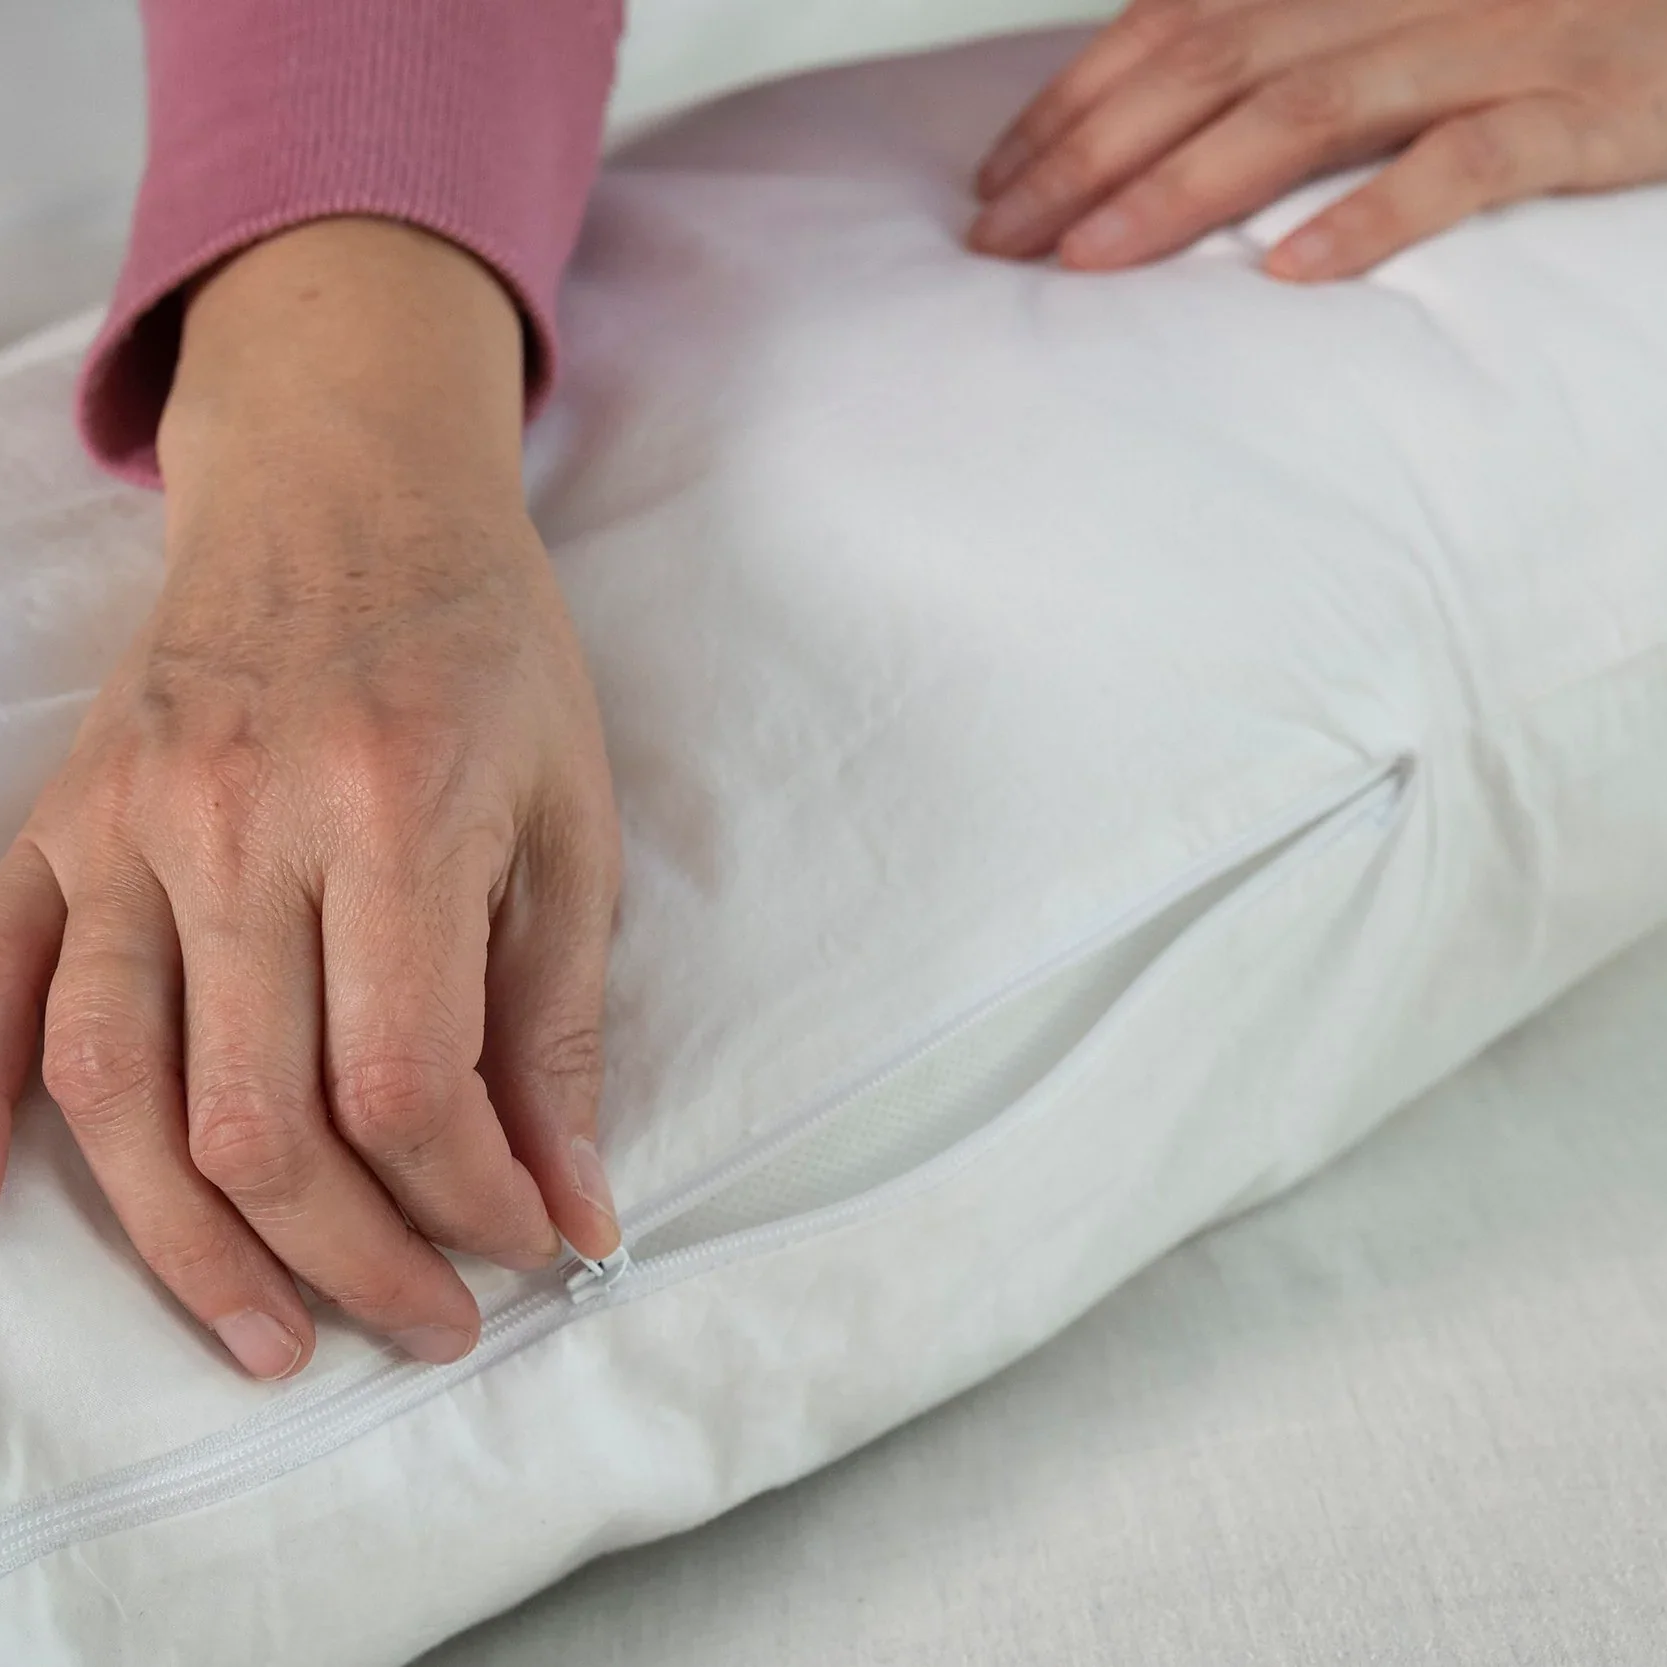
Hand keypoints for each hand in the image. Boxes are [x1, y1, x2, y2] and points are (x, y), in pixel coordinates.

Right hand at [0, 219, 623, 1378]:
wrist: (352, 493)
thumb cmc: (487, 654)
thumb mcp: (568, 820)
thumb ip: (559, 1022)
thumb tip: (573, 1207)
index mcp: (395, 812)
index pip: (408, 1083)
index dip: (474, 1204)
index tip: (528, 1246)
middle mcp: (240, 823)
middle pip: (263, 1123)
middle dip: (357, 1263)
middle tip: (429, 1323)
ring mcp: (129, 824)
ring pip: (120, 1095)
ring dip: (194, 1251)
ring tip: (269, 1339)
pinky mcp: (60, 818)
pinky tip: (24, 1208)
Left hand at [968, 0, 1666, 278]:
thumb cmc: (1553, 20)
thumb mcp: (1404, 12)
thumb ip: (1294, 40)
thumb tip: (1164, 118)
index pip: (1180, 19)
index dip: (1076, 98)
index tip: (995, 182)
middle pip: (1216, 59)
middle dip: (1090, 152)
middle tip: (1000, 240)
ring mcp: (1502, 37)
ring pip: (1312, 105)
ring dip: (1184, 187)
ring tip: (1089, 261)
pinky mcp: (1584, 106)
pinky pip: (1468, 160)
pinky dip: (1376, 215)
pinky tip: (1290, 275)